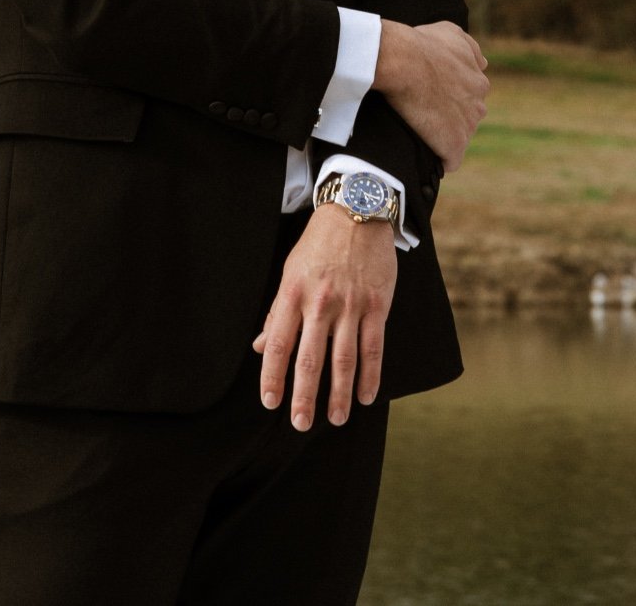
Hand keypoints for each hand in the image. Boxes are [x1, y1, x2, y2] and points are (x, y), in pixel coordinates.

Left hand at [252, 205, 396, 431]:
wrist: (356, 211)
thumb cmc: (318, 244)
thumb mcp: (290, 271)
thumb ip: (277, 311)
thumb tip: (259, 346)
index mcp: (293, 293)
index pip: (277, 344)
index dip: (272, 376)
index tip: (270, 402)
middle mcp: (320, 302)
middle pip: (310, 359)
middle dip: (305, 396)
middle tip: (300, 424)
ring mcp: (351, 305)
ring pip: (344, 360)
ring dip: (340, 394)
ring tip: (337, 418)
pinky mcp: (377, 305)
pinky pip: (373, 347)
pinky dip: (371, 376)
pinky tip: (367, 396)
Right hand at [374, 19, 488, 173]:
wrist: (404, 61)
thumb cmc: (423, 44)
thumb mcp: (452, 33)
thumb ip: (471, 48)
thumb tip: (483, 63)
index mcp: (479, 82)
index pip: (470, 98)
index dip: (450, 98)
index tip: (431, 97)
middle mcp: (479, 105)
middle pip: (467, 119)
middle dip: (450, 118)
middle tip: (423, 112)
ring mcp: (467, 127)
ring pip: (458, 139)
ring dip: (443, 138)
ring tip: (419, 130)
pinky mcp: (453, 145)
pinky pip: (450, 161)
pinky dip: (440, 158)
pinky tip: (426, 151)